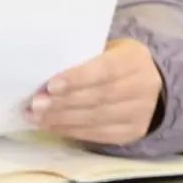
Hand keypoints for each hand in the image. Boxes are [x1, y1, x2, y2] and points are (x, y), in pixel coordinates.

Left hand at [25, 39, 162, 145]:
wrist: (148, 80)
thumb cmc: (114, 57)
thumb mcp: (106, 47)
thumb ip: (83, 57)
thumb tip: (43, 69)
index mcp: (134, 60)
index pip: (105, 70)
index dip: (77, 79)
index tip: (50, 85)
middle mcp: (143, 88)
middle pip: (99, 98)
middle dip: (63, 103)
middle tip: (35, 104)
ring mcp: (140, 114)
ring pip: (96, 119)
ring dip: (62, 119)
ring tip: (35, 117)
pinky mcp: (132, 133)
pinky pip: (98, 135)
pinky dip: (71, 130)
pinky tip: (50, 126)